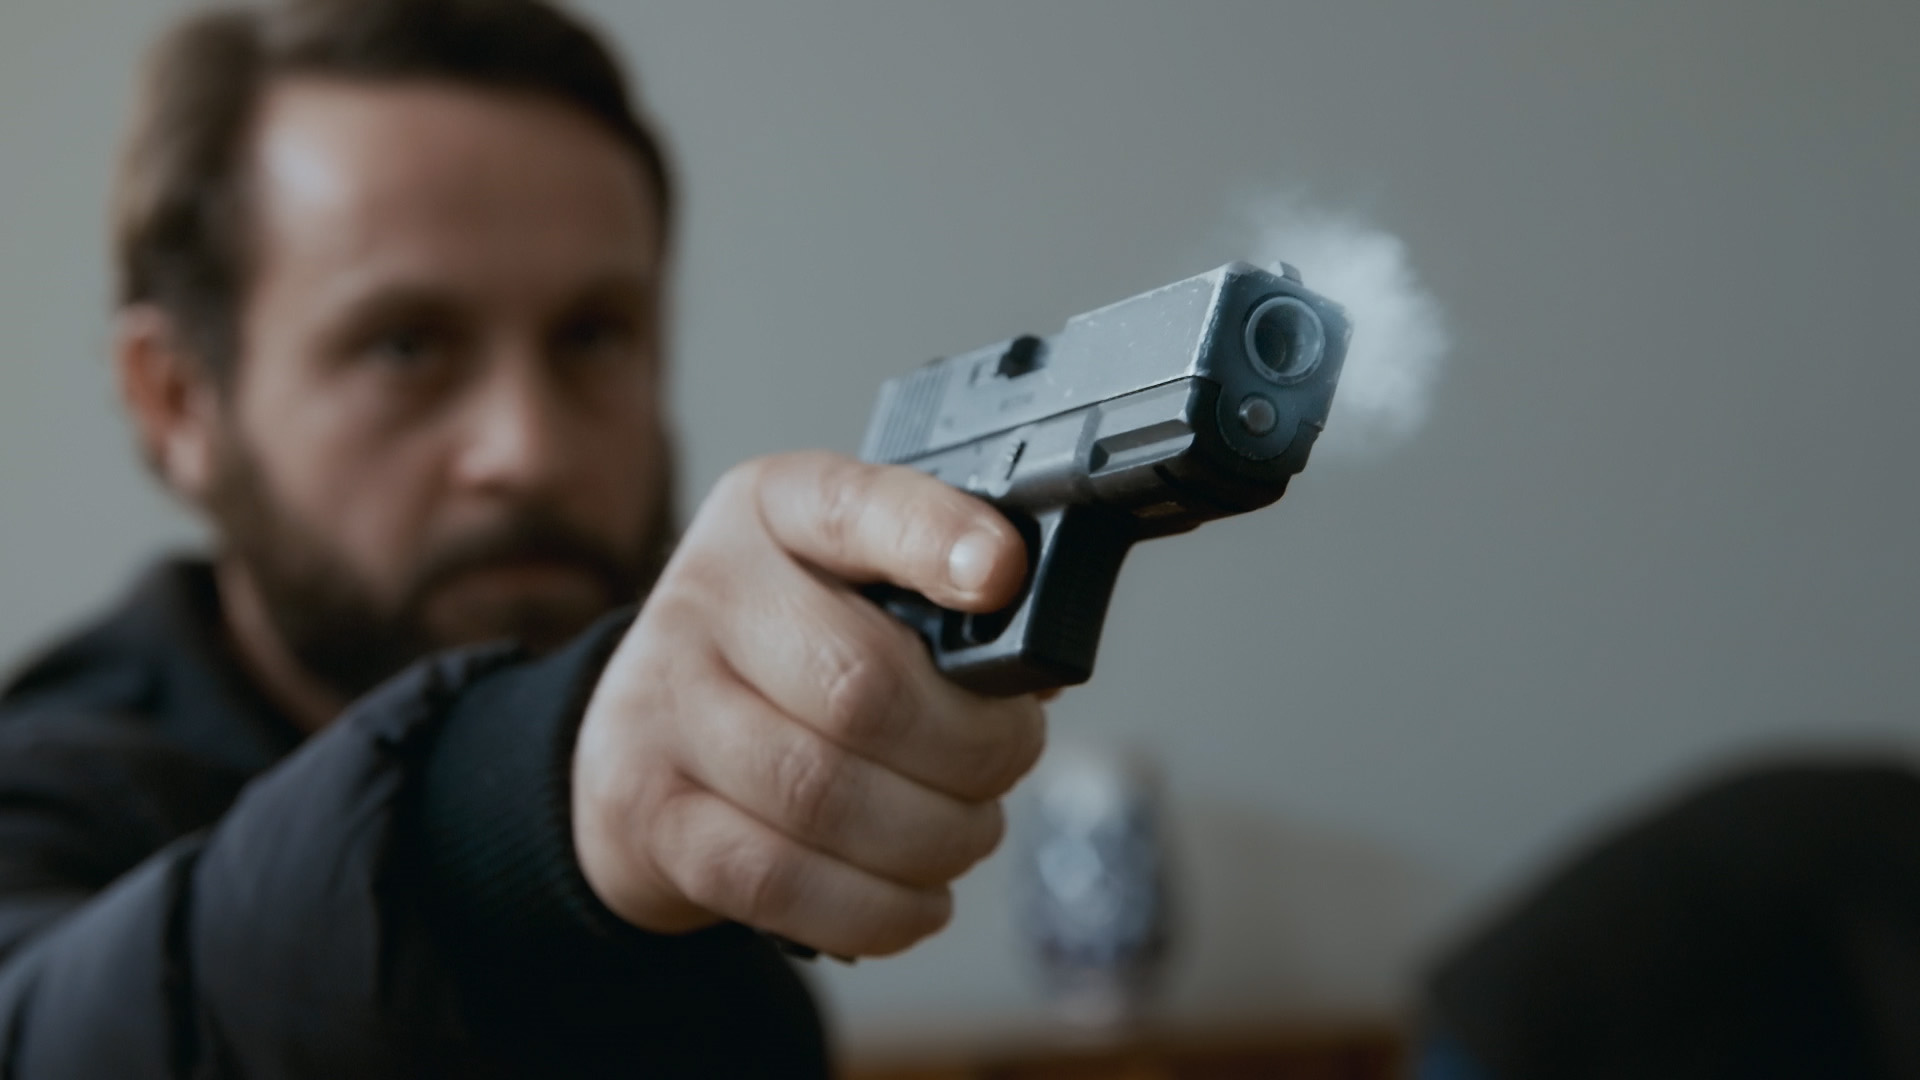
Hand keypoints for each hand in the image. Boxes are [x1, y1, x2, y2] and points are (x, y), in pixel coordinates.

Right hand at [572, 451, 1046, 956]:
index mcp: (773, 513)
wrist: (636, 741)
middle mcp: (706, 596)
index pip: (853, 506)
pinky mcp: (654, 818)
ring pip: (825, 795)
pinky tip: (920, 896)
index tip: (1002, 575)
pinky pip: (783, 880)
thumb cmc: (783, 658)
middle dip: (975, 747)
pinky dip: (880, 906)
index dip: (933, 538)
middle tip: (1007, 761)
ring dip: (937, 837)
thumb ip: (938, 603)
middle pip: (862, 685)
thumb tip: (1039, 667)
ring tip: (968, 832)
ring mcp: (664, 709)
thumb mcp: (849, 583)